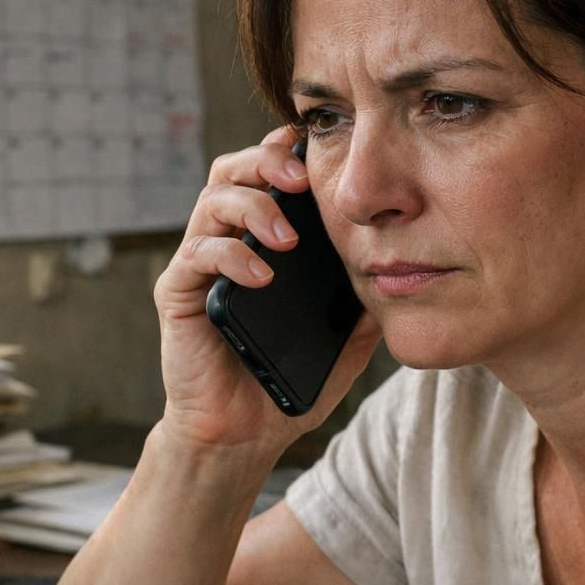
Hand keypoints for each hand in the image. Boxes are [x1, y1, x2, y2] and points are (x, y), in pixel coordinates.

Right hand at [152, 126, 381, 459]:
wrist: (244, 435)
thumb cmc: (289, 382)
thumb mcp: (345, 337)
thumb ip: (366, 300)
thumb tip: (407, 268)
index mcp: (263, 241)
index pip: (269, 174)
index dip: (288, 151)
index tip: (320, 148)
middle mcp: (227, 241)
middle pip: (232, 170)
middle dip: (267, 162)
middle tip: (301, 179)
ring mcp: (200, 265)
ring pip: (211, 201)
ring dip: (253, 207)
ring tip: (287, 236)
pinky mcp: (177, 294)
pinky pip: (197, 254)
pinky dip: (231, 256)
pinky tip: (262, 276)